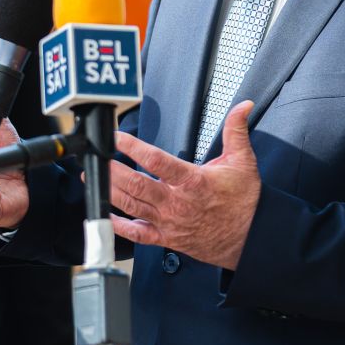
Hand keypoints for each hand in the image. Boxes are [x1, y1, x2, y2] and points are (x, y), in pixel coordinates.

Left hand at [109, 101, 261, 271]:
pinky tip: (105, 215)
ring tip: (94, 177)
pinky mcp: (167, 239)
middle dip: (112, 170)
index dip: (133, 148)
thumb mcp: (243, 161)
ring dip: (110, 192)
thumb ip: (236, 130)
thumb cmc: (244, 202)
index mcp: (193, 182)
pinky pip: (138, 234)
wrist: (251, 239)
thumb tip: (243, 106)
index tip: (117, 137)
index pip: (157, 161)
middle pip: (137, 185)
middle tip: (97, 157)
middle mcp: (178, 204)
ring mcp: (170, 223)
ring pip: (132, 206)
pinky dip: (118, 226)